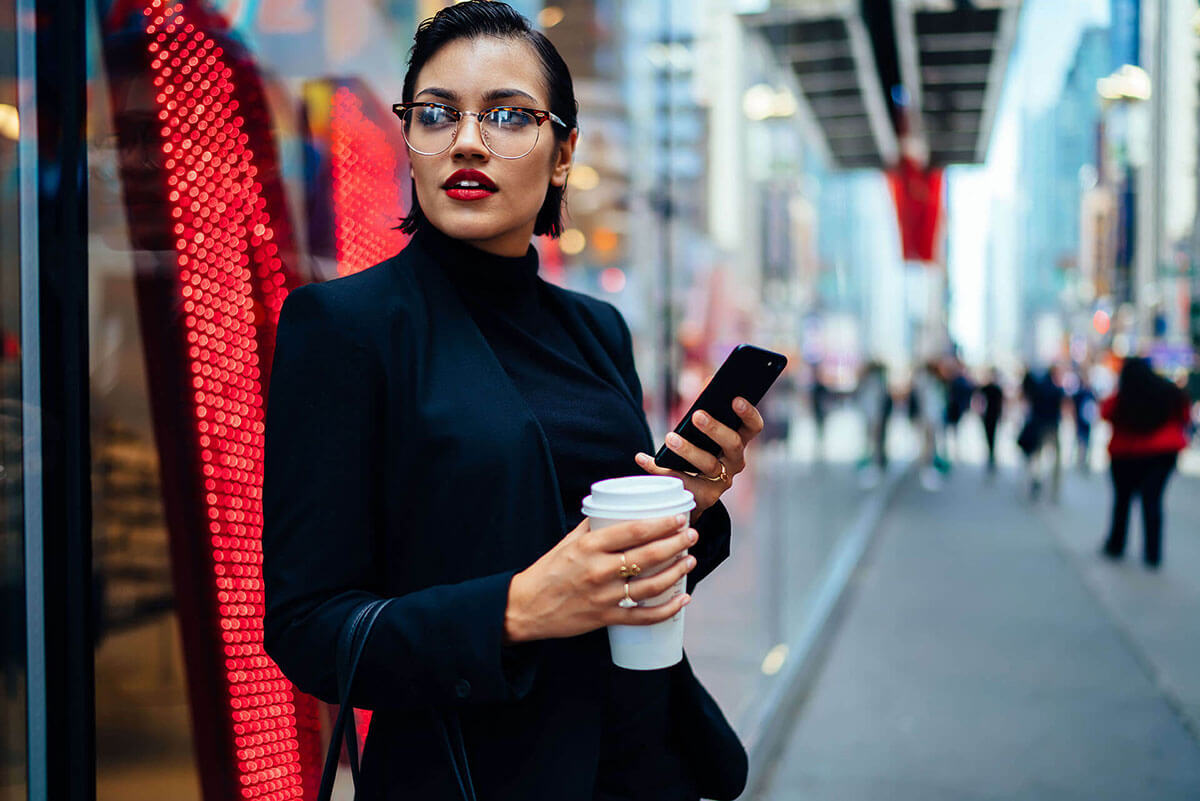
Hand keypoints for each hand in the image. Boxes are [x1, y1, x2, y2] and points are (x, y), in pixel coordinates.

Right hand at [504, 514, 698, 642]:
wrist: (526, 607)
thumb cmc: (548, 571)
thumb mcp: (568, 542)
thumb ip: (593, 527)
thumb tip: (617, 510)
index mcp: (589, 546)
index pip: (632, 531)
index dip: (661, 524)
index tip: (679, 517)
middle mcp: (598, 570)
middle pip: (647, 555)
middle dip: (676, 544)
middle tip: (692, 535)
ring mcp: (604, 596)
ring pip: (650, 585)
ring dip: (676, 572)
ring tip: (690, 561)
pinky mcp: (605, 618)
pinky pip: (642, 617)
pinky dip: (666, 610)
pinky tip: (682, 600)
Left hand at [634, 396, 763, 522]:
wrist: (692, 493)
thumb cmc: (698, 452)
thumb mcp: (703, 431)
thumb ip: (708, 408)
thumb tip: (707, 381)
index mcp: (738, 442)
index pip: (753, 427)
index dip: (748, 413)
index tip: (735, 399)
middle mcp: (734, 463)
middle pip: (732, 445)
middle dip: (716, 429)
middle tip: (697, 415)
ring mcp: (721, 482)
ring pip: (708, 465)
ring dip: (689, 450)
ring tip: (670, 437)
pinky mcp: (702, 498)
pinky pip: (679, 481)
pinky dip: (658, 468)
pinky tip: (642, 457)